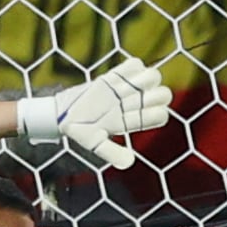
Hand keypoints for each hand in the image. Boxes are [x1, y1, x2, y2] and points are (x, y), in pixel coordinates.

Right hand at [13, 54, 173, 166]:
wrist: (62, 114)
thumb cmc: (78, 130)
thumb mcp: (93, 143)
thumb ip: (111, 152)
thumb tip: (129, 162)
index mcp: (133, 120)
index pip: (161, 115)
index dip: (154, 113)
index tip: (135, 113)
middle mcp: (133, 105)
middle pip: (164, 94)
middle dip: (154, 94)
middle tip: (134, 96)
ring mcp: (125, 89)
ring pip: (153, 76)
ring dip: (144, 78)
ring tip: (127, 84)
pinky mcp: (114, 76)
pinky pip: (134, 64)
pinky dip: (132, 67)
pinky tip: (119, 74)